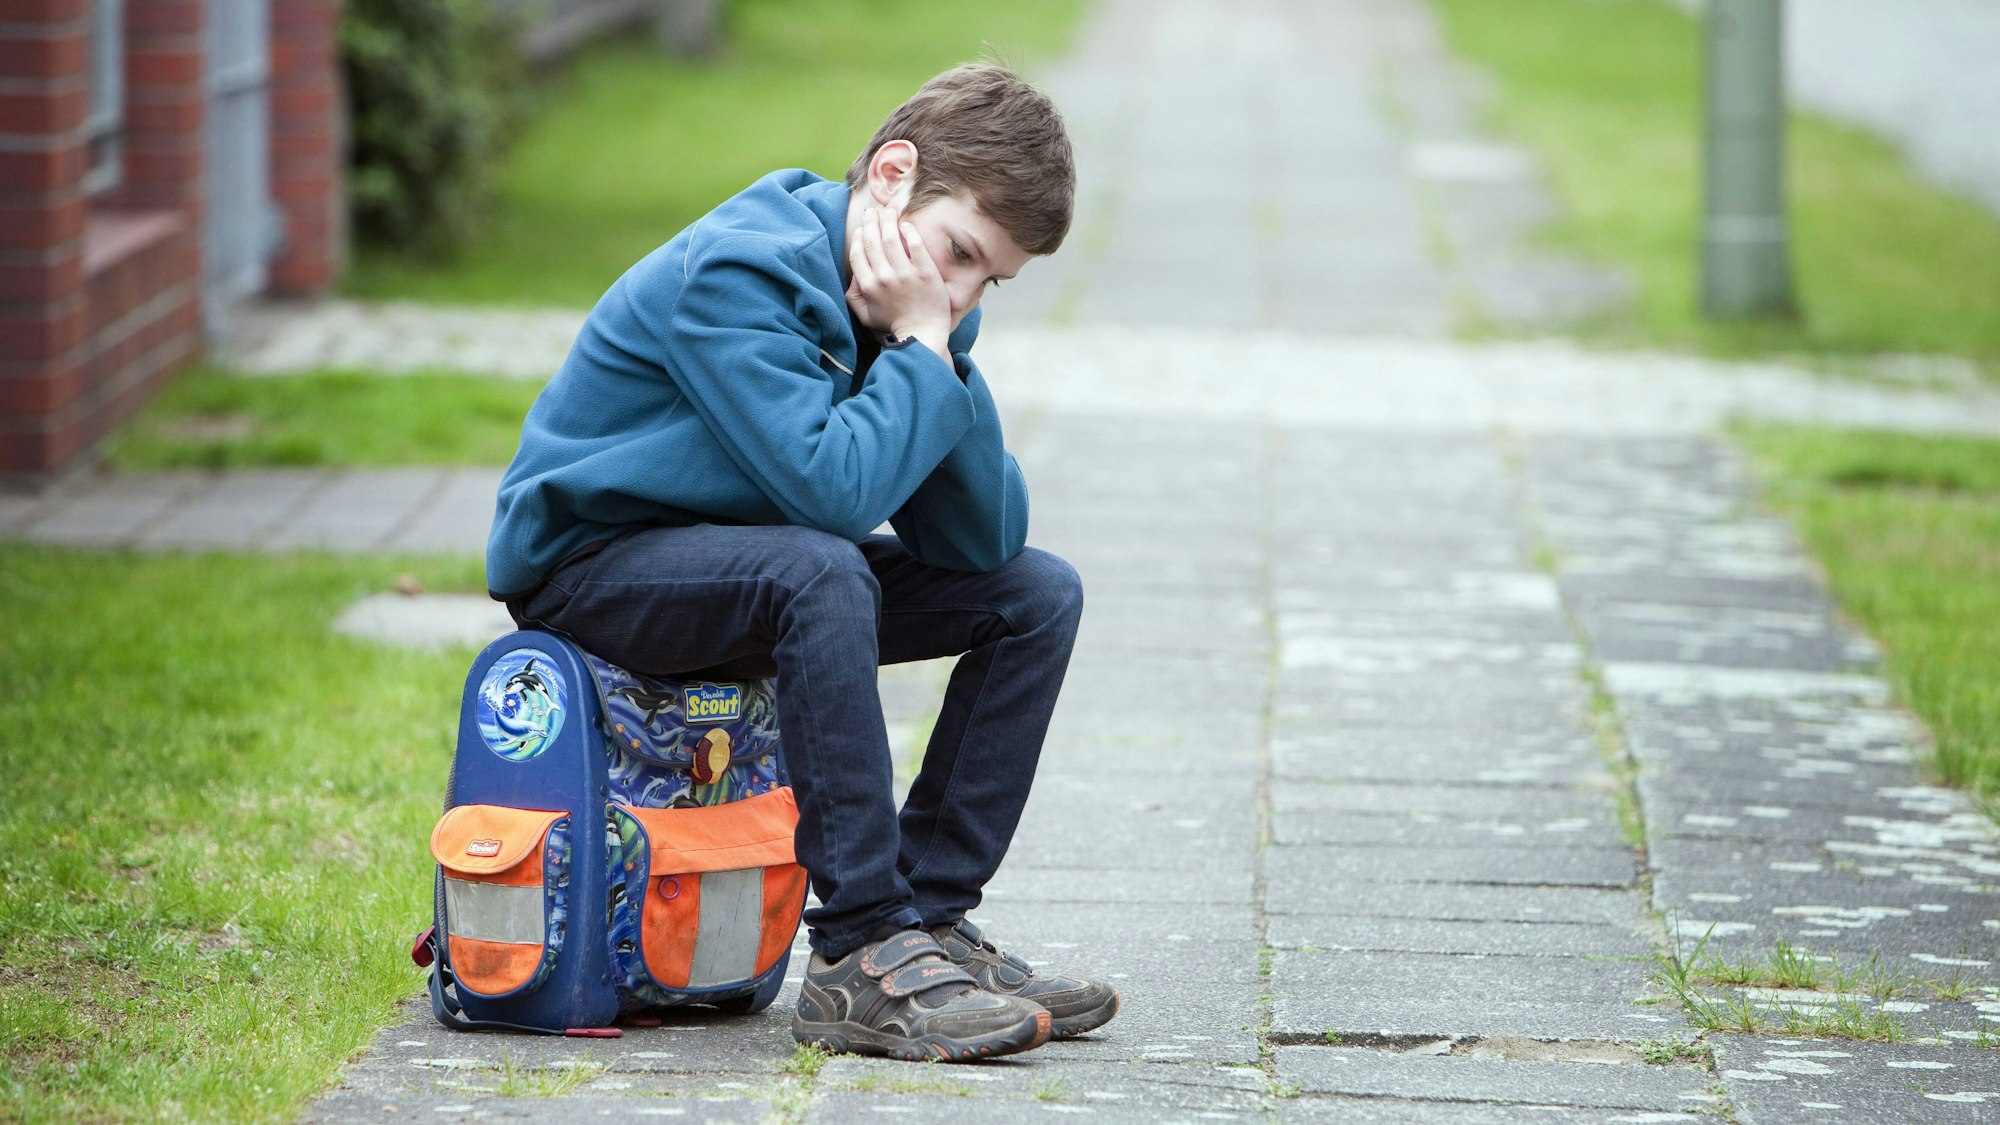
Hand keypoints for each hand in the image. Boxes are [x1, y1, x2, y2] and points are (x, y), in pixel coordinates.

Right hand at [845, 206, 949, 359]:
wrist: (922, 334)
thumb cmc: (894, 325)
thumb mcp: (866, 316)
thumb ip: (855, 296)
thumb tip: (854, 275)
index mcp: (868, 286)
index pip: (858, 253)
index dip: (858, 236)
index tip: (861, 228)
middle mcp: (884, 277)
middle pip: (872, 241)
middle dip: (870, 222)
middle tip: (872, 211)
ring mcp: (905, 274)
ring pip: (892, 239)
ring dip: (888, 221)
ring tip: (889, 211)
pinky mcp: (925, 272)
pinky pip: (915, 245)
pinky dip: (909, 231)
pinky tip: (906, 224)